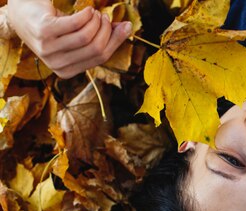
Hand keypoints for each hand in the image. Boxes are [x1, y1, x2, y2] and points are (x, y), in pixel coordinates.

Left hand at [7, 0, 131, 78]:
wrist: (24, 15)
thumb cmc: (54, 27)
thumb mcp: (79, 36)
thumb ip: (103, 37)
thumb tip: (129, 27)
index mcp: (67, 71)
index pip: (101, 58)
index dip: (115, 41)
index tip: (123, 25)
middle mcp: (57, 64)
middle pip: (95, 48)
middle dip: (105, 30)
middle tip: (104, 17)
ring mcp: (49, 50)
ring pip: (86, 37)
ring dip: (95, 22)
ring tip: (94, 13)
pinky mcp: (44, 33)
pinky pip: (75, 25)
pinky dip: (86, 15)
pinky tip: (87, 10)